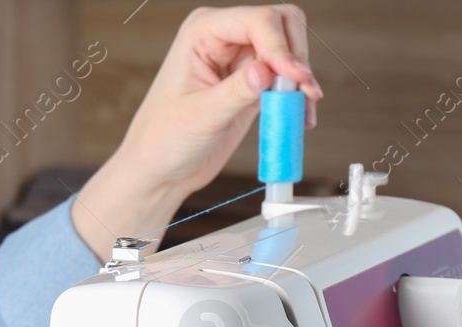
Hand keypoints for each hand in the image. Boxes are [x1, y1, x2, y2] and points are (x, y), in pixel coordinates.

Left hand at [72, 4, 321, 260]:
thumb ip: (235, 92)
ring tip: (301, 110)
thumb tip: (266, 71)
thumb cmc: (163, 141)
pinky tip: (299, 117)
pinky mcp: (252, 84)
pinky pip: (286, 78)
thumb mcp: (200, 117)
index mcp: (203, 32)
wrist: (161, 172)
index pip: (257, 20)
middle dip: (296, 56)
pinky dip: (297, 95)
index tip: (295, 79)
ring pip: (290, 49)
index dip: (281, 47)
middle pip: (281, 23)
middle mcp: (223, 37)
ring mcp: (240, 59)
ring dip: (301, 77)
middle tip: (301, 92)